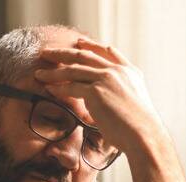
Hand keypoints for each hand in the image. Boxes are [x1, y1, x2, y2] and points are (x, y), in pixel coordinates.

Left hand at [34, 37, 165, 157]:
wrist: (144, 135)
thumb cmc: (140, 130)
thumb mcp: (134, 105)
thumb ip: (120, 97)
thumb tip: (106, 106)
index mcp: (130, 72)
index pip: (108, 52)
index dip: (92, 45)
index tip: (79, 42)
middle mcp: (118, 71)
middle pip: (85, 55)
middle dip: (63, 53)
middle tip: (48, 53)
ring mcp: (107, 78)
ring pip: (74, 69)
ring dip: (54, 71)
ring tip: (40, 73)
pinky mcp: (96, 91)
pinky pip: (71, 86)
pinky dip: (58, 87)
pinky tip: (48, 89)